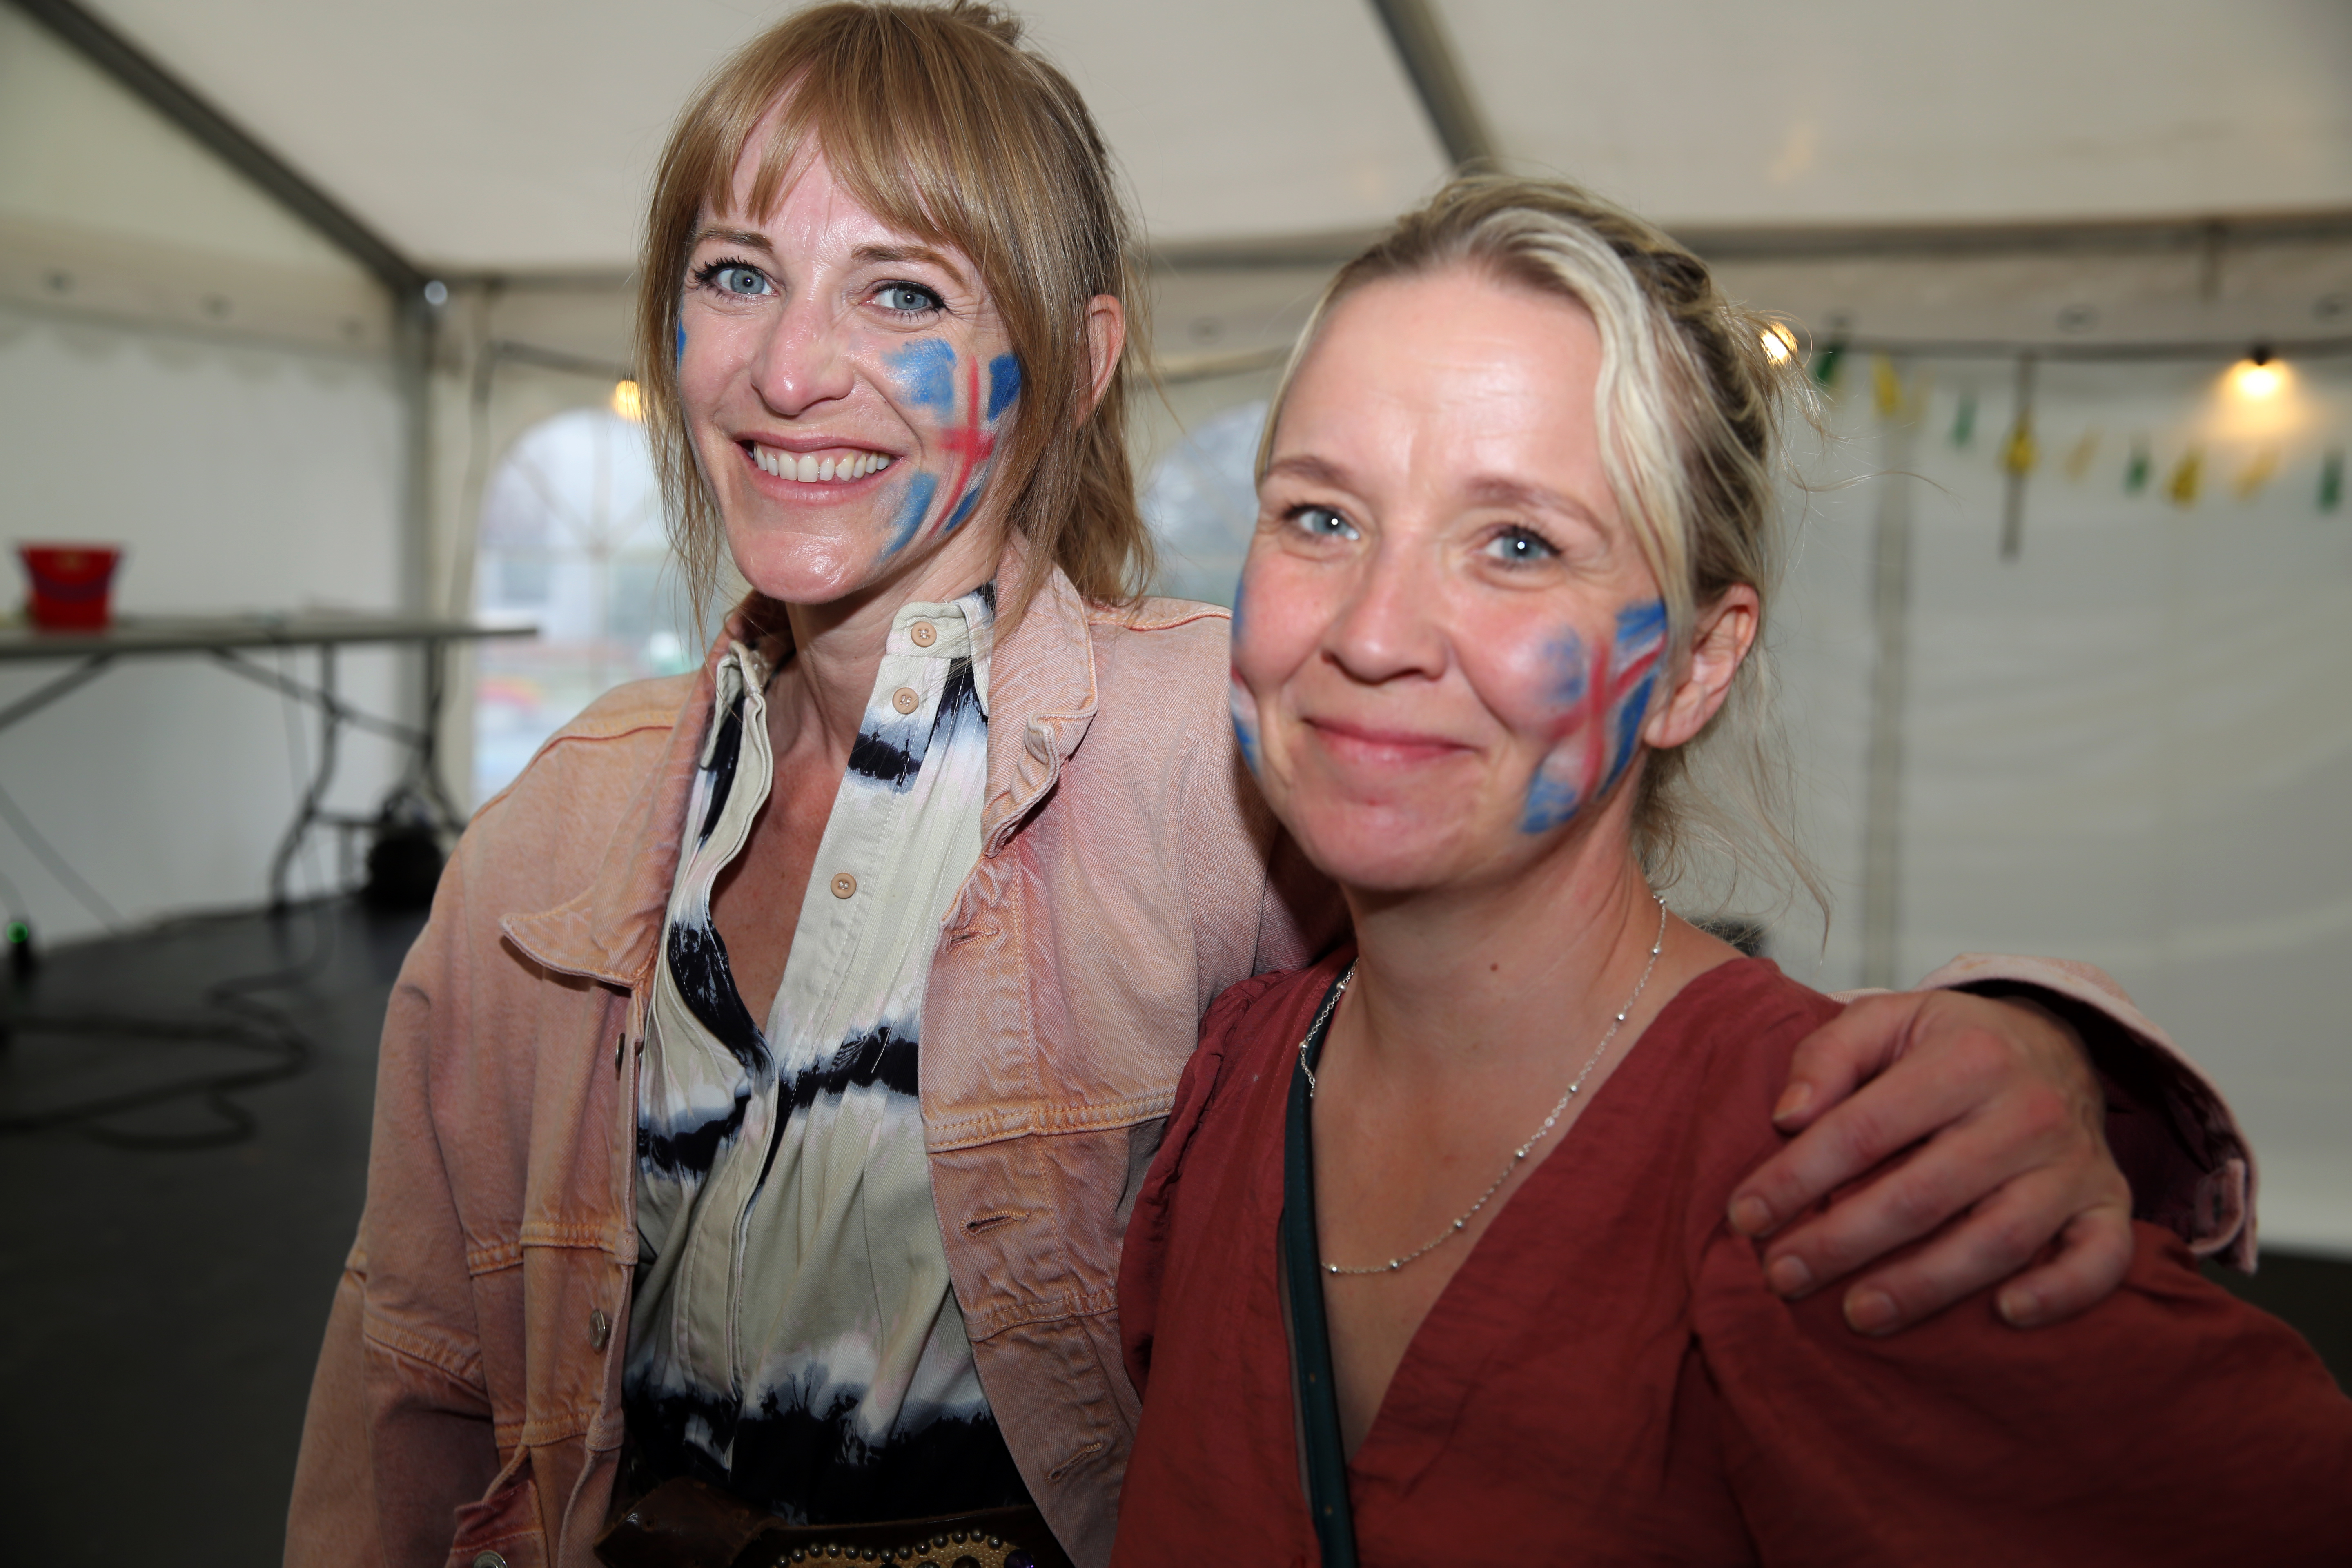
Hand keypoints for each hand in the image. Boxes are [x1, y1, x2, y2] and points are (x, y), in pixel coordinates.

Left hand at [1726, 989, 2132, 1335]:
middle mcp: (2027, 1111)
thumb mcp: (1887, 1019)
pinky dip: (2059, 1293)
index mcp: (1967, 1057)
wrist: (2058, 1043)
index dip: (1796, 1178)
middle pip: (1921, 1194)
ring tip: (1857, 1314)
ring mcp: (2073, 1163)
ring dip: (1924, 1286)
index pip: (1863, 1129)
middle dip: (1842, 1243)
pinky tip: (2005, 1314)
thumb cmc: (1953, 1042)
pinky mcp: (2109, 1202)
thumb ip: (1827, 1056)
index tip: (1745, 1216)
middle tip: (1782, 1276)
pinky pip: (2100, 1259)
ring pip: (1997, 1239)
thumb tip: (1788, 1115)